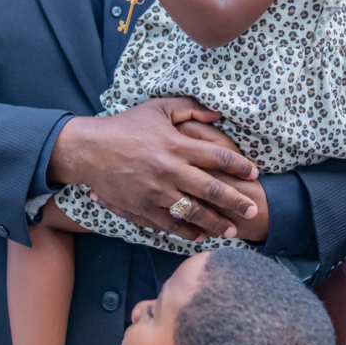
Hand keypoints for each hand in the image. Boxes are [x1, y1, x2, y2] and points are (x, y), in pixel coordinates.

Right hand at [47, 98, 259, 241]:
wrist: (90, 150)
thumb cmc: (125, 126)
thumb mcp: (158, 108)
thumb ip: (189, 109)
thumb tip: (218, 113)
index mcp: (176, 145)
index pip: (218, 157)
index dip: (240, 166)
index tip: (254, 173)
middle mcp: (170, 170)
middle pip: (212, 189)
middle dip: (237, 201)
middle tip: (255, 210)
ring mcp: (157, 192)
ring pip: (194, 212)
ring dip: (217, 222)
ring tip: (232, 229)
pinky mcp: (143, 208)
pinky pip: (170, 224)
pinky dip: (188, 232)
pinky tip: (201, 236)